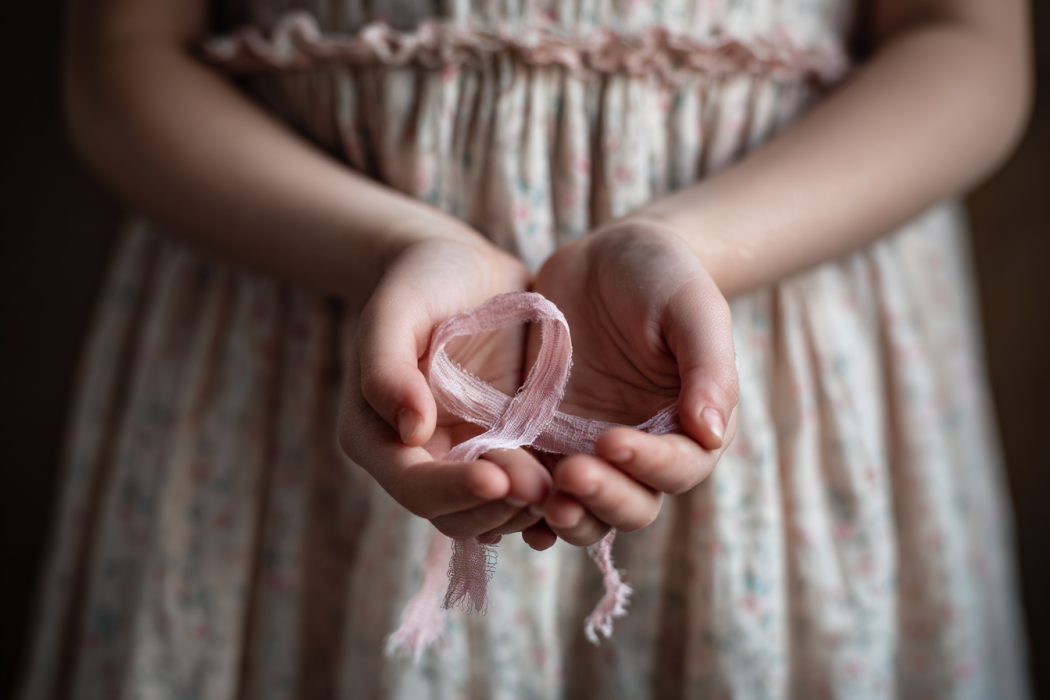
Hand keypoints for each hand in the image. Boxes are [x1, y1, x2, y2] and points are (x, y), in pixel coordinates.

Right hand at [338, 234, 550, 541]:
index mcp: (378, 435)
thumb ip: (387, 367)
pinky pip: (528, 494)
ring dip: (528, 511)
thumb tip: (411, 431)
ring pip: (494, 515)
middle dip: (497, 508)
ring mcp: (470, 459)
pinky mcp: (512, 451)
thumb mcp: (395, 310)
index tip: (496, 475)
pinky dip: (551, 500)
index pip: (412, 484)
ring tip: (566, 486)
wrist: (467, 270)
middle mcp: (422, 460)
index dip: (452, 489)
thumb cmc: (422, 282)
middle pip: (455, 515)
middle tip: (543, 488)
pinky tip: (577, 490)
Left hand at [524, 220, 739, 546]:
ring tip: (532, 497)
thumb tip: (710, 434)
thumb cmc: (660, 276)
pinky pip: (536, 486)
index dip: (649, 464)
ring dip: (564, 513)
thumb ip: (708, 367)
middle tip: (570, 475)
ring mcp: (590, 451)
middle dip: (602, 499)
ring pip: (584, 508)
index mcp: (689, 426)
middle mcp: (643, 451)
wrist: (602, 259)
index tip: (612, 440)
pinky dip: (522, 502)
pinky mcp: (545, 441)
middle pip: (632, 504)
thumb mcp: (693, 307)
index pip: (679, 467)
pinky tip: (500, 500)